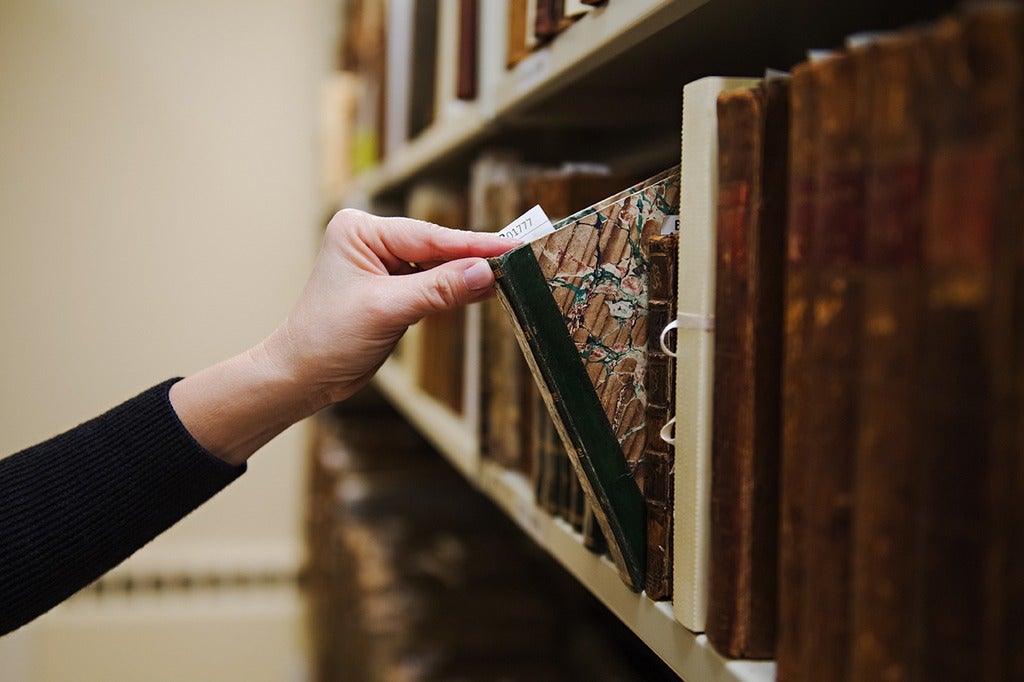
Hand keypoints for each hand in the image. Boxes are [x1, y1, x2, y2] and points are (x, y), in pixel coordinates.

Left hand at [264, 208, 518, 407]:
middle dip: (475, 258)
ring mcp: (383, 265)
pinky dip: (457, 291)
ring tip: (511, 275)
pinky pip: (433, 285)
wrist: (301, 376)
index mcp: (360, 231)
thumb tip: (484, 271)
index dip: (472, 245)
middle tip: (520, 258)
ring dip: (469, 275)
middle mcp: (371, 241)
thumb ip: (437, 289)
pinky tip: (486, 290)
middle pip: (437, 247)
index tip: (510, 247)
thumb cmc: (327, 338)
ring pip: (438, 267)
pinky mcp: (392, 290)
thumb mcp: (386, 310)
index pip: (428, 236)